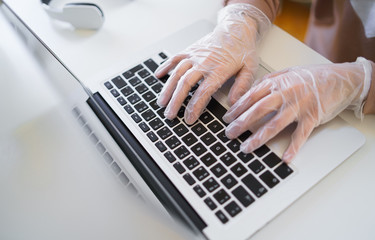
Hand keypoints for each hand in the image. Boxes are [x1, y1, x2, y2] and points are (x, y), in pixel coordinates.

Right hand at [155, 4, 270, 124]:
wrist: (236, 28)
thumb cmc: (243, 49)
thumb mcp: (250, 68)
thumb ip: (242, 87)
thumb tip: (234, 104)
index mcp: (219, 70)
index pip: (203, 92)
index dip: (194, 107)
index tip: (189, 119)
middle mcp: (204, 62)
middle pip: (185, 83)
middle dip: (176, 101)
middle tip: (170, 115)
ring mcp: (195, 55)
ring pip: (177, 72)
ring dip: (168, 88)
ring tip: (162, 102)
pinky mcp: (190, 50)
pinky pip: (174, 58)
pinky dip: (165, 66)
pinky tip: (158, 75)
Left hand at [223, 58, 371, 162]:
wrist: (340, 79)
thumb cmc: (313, 76)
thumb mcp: (288, 72)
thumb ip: (269, 80)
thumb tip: (251, 89)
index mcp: (278, 82)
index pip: (251, 96)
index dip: (237, 108)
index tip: (227, 118)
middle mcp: (286, 93)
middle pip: (258, 110)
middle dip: (241, 123)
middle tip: (229, 134)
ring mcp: (299, 106)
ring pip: (275, 124)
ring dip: (258, 137)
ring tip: (246, 147)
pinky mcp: (312, 117)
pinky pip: (301, 134)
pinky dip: (293, 147)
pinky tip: (285, 158)